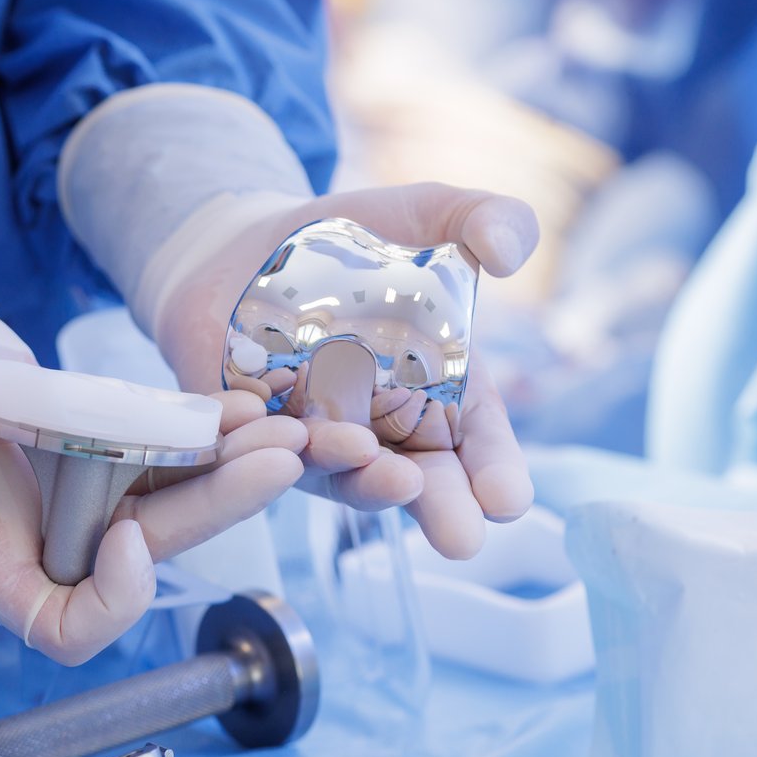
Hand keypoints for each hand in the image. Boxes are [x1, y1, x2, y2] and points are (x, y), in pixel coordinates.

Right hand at [0, 178, 305, 664]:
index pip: (64, 626)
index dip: (110, 597)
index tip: (127, 527)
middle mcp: (38, 538)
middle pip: (144, 554)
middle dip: (216, 510)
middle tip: (281, 457)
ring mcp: (70, 496)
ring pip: (167, 506)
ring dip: (229, 473)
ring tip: (286, 428)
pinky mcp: (92, 451)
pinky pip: (161, 460)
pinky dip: (208, 438)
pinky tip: (246, 406)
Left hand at [154, 182, 538, 558]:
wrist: (246, 245)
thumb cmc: (356, 241)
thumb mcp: (427, 216)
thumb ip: (482, 221)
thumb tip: (511, 252)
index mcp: (439, 393)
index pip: (477, 443)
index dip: (495, 472)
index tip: (510, 499)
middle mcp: (380, 431)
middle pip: (416, 481)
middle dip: (440, 509)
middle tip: (463, 540)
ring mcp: (311, 436)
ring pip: (336, 473)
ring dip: (358, 478)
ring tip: (382, 471)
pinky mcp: (244, 430)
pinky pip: (252, 449)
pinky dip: (266, 446)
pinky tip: (283, 435)